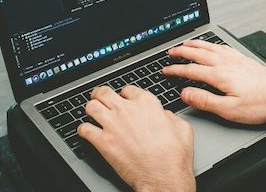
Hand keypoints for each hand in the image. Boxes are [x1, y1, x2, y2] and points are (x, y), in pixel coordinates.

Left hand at [78, 85, 195, 191]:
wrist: (163, 177)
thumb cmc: (174, 156)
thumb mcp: (182, 127)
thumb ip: (170, 116)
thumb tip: (164, 115)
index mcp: (147, 103)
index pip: (128, 89)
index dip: (125, 95)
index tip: (123, 99)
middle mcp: (127, 110)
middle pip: (104, 92)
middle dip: (101, 95)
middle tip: (100, 99)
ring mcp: (113, 125)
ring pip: (91, 106)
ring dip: (91, 109)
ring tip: (92, 113)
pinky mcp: (103, 142)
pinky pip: (84, 129)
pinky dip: (83, 130)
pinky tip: (87, 132)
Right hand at [163, 39, 265, 123]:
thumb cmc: (261, 104)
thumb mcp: (230, 110)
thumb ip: (206, 101)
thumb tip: (186, 94)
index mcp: (220, 75)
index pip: (191, 70)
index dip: (176, 70)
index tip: (165, 70)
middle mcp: (227, 63)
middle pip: (199, 53)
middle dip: (182, 52)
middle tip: (171, 51)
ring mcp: (236, 59)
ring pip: (211, 47)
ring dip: (196, 44)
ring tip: (186, 43)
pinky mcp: (244, 60)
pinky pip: (223, 47)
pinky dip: (212, 44)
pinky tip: (212, 46)